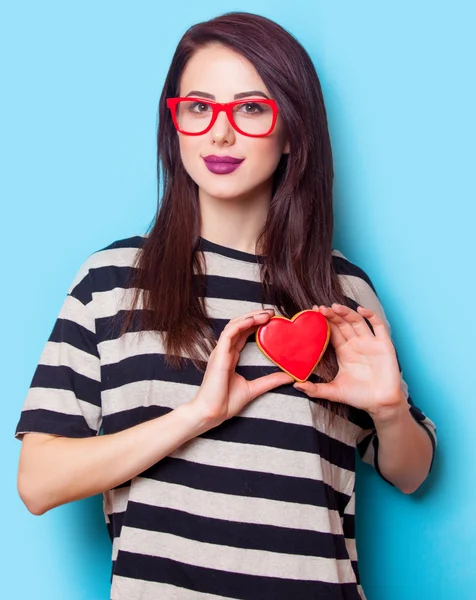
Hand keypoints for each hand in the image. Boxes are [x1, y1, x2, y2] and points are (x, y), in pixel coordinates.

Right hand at [190, 308, 292, 427]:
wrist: (212, 413)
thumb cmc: (226, 402)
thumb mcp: (254, 389)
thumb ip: (271, 381)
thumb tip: (290, 376)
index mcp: (231, 357)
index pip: (243, 334)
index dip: (256, 324)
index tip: (272, 320)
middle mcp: (225, 351)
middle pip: (239, 325)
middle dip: (255, 316)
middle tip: (272, 312)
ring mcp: (220, 351)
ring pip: (234, 325)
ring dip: (250, 317)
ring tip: (266, 314)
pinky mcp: (219, 355)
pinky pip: (229, 333)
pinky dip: (241, 324)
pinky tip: (254, 320)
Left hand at [294, 304, 404, 419]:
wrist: (381, 404)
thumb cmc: (359, 397)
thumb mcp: (334, 392)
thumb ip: (315, 389)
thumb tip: (296, 386)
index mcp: (343, 351)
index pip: (332, 331)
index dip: (323, 321)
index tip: (311, 313)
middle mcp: (356, 344)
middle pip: (342, 323)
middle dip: (332, 315)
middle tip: (320, 308)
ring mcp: (370, 343)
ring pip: (357, 321)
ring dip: (347, 312)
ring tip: (335, 307)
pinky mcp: (384, 344)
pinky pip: (378, 325)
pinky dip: (371, 315)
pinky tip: (362, 310)